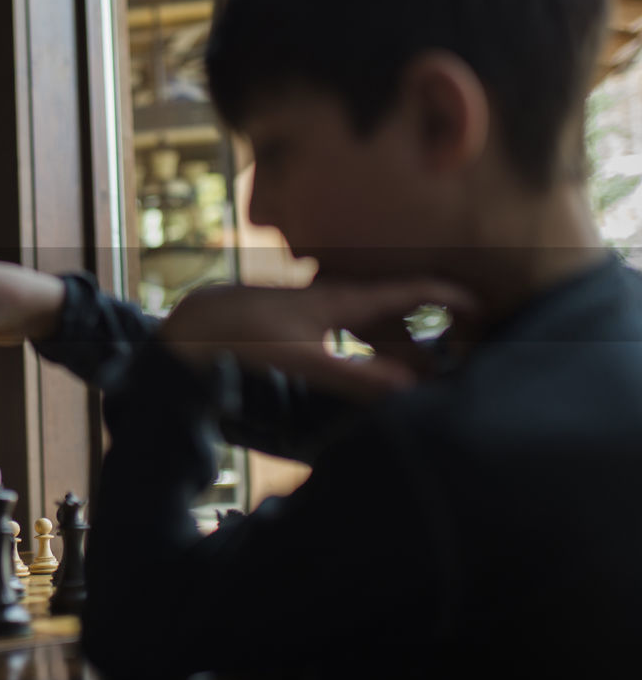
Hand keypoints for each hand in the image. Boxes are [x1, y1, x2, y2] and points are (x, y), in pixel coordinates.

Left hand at [157, 278, 476, 400]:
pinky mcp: (298, 322)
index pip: (411, 290)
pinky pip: (349, 332)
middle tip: (461, 360)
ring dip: (399, 347)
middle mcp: (334, 298)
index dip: (452, 297)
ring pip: (372, 325)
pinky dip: (369, 350)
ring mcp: (315, 308)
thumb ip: (356, 377)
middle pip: (396, 314)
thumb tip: (412, 389)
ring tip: (423, 376)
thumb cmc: (241, 336)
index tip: (488, 309)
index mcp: (343, 300)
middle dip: (431, 334)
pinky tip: (370, 370)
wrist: (191, 324)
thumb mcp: (301, 361)